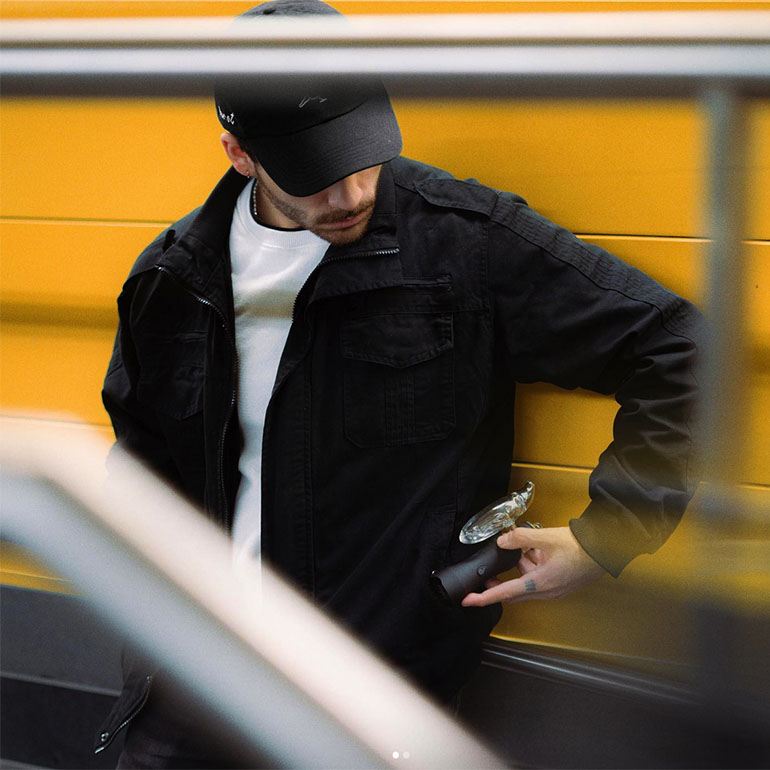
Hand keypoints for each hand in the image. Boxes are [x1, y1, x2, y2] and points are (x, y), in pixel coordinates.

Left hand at [460, 525, 605, 606]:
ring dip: (518, 568)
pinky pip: (538, 577)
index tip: (468, 600)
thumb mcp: (545, 538)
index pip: (504, 593)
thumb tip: (502, 541)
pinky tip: (534, 551)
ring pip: (526, 582)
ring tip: (518, 549)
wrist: (605, 549)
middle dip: (499, 582)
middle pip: (514, 591)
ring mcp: (554, 588)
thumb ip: (520, 539)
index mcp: (540, 583)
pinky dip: (532, 565)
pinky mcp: (560, 583)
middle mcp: (546, 590)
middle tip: (487, 573)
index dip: (484, 597)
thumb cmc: (581, 547)